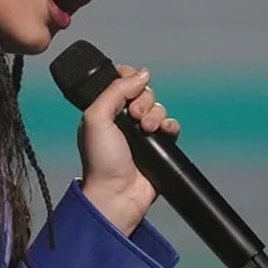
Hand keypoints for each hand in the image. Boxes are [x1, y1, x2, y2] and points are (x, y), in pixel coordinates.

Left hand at [78, 66, 180, 235]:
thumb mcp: (96, 118)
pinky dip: (169, 125)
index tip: (128, 87)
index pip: (121, 81)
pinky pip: (170, 125)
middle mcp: (122, 118)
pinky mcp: (158, 146)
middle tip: (135, 116)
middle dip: (143, 100)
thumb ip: (115, 90)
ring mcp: (141, 132)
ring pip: (157, 107)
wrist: (118, 194)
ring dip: (155, 114)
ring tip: (147, 129)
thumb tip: (141, 73)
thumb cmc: (100, 161)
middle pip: (142, 92)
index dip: (128, 79)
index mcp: (103, 109)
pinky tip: (163, 132)